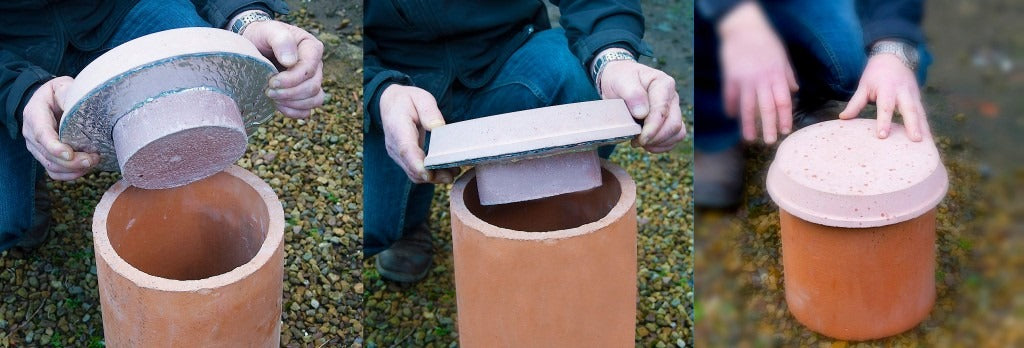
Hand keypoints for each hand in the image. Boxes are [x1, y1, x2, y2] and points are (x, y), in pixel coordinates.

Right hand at [22, 76, 98, 180]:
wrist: (50, 100)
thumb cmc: (59, 93)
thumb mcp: (62, 86)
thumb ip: (67, 93)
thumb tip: (77, 103)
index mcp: (34, 114)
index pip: (42, 134)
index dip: (54, 146)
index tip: (70, 154)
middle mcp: (31, 133)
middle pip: (47, 154)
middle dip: (71, 161)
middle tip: (93, 159)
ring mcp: (36, 147)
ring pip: (51, 166)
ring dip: (73, 169)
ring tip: (93, 162)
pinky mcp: (44, 156)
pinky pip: (54, 172)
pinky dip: (69, 175)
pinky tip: (84, 170)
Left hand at [242, 20, 324, 118]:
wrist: (254, 46)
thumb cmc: (262, 36)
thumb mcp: (268, 30)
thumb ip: (281, 40)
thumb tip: (291, 61)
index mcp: (311, 48)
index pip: (310, 68)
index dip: (293, 79)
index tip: (272, 81)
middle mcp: (316, 66)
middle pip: (313, 87)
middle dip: (290, 93)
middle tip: (268, 91)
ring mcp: (311, 82)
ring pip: (315, 100)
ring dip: (293, 103)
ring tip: (273, 99)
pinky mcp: (303, 96)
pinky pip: (307, 110)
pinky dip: (294, 112)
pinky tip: (278, 106)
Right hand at [378, 84, 458, 183]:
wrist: (391, 103)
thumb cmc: (408, 100)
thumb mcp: (421, 97)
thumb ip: (429, 111)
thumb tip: (438, 127)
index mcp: (398, 128)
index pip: (406, 150)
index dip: (417, 164)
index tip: (429, 174)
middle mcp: (394, 145)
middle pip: (411, 167)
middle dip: (432, 175)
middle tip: (454, 172)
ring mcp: (396, 154)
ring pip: (413, 173)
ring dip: (433, 177)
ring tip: (454, 172)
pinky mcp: (402, 158)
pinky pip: (414, 171)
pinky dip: (429, 174)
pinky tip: (445, 171)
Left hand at [597, 53, 686, 152]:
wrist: (619, 82)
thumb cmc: (620, 79)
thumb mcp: (620, 80)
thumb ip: (632, 93)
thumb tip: (642, 113)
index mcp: (663, 84)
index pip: (662, 111)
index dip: (652, 129)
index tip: (639, 139)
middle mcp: (672, 97)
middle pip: (674, 125)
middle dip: (655, 138)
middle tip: (636, 142)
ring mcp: (673, 109)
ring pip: (678, 133)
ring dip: (659, 143)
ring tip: (640, 142)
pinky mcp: (670, 120)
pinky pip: (674, 138)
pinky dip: (661, 146)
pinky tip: (646, 144)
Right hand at [718, 1, 797, 143]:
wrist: (743, 28)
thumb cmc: (765, 41)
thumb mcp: (782, 57)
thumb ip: (788, 75)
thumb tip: (794, 91)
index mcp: (776, 76)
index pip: (783, 102)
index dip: (784, 118)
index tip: (784, 131)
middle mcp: (762, 80)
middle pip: (766, 108)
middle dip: (768, 127)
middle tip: (769, 142)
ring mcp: (745, 80)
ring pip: (747, 107)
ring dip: (748, 125)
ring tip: (750, 139)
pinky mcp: (730, 77)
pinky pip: (731, 97)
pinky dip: (731, 107)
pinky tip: (731, 116)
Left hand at [839, 54, 928, 140]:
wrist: (893, 56)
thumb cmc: (875, 74)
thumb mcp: (864, 86)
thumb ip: (855, 103)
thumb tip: (843, 118)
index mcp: (887, 88)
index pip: (885, 106)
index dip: (884, 121)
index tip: (882, 135)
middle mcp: (903, 91)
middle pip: (909, 109)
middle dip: (912, 125)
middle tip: (915, 140)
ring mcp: (913, 94)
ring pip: (920, 112)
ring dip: (924, 128)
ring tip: (926, 144)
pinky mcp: (918, 98)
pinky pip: (923, 113)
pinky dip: (926, 126)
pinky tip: (928, 139)